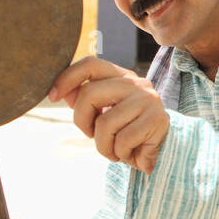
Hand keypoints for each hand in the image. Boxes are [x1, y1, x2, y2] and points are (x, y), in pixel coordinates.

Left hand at [49, 56, 168, 173]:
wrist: (166, 150)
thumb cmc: (129, 131)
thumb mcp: (105, 114)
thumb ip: (86, 101)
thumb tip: (63, 92)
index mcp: (122, 76)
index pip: (91, 64)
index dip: (67, 77)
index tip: (52, 97)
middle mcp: (137, 83)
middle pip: (90, 94)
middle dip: (81, 121)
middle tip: (91, 135)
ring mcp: (148, 100)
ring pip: (105, 124)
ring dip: (103, 146)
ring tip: (115, 150)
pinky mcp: (157, 120)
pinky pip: (123, 141)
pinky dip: (120, 154)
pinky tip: (130, 154)